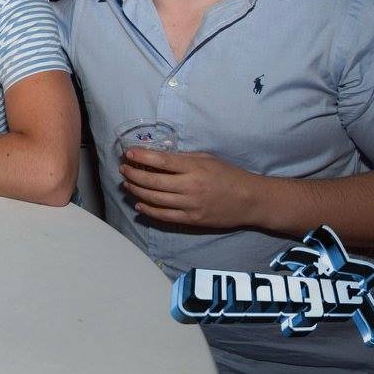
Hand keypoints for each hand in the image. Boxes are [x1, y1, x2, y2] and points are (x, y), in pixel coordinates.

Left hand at [119, 149, 261, 229]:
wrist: (250, 200)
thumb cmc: (229, 175)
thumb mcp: (208, 158)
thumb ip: (184, 158)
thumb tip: (159, 155)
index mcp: (195, 168)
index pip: (161, 160)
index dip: (142, 156)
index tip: (129, 153)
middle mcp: (190, 186)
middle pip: (153, 181)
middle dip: (133, 174)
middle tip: (123, 169)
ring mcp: (190, 205)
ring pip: (155, 199)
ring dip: (137, 190)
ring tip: (127, 184)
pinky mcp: (192, 220)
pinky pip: (164, 216)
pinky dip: (148, 210)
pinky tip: (139, 204)